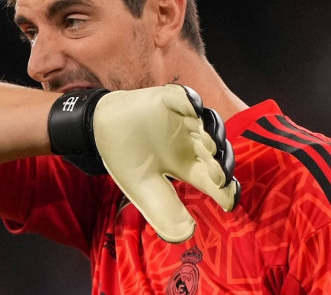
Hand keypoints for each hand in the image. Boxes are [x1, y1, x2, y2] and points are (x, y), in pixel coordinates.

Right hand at [48, 84, 239, 242]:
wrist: (101, 129)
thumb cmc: (126, 158)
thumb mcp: (143, 189)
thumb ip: (164, 211)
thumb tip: (188, 234)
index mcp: (189, 166)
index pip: (214, 179)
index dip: (225, 189)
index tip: (229, 200)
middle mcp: (193, 143)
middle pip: (216, 153)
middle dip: (220, 163)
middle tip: (219, 174)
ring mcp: (185, 120)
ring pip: (207, 124)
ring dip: (211, 133)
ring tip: (209, 144)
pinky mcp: (171, 99)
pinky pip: (185, 97)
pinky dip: (190, 101)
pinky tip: (193, 107)